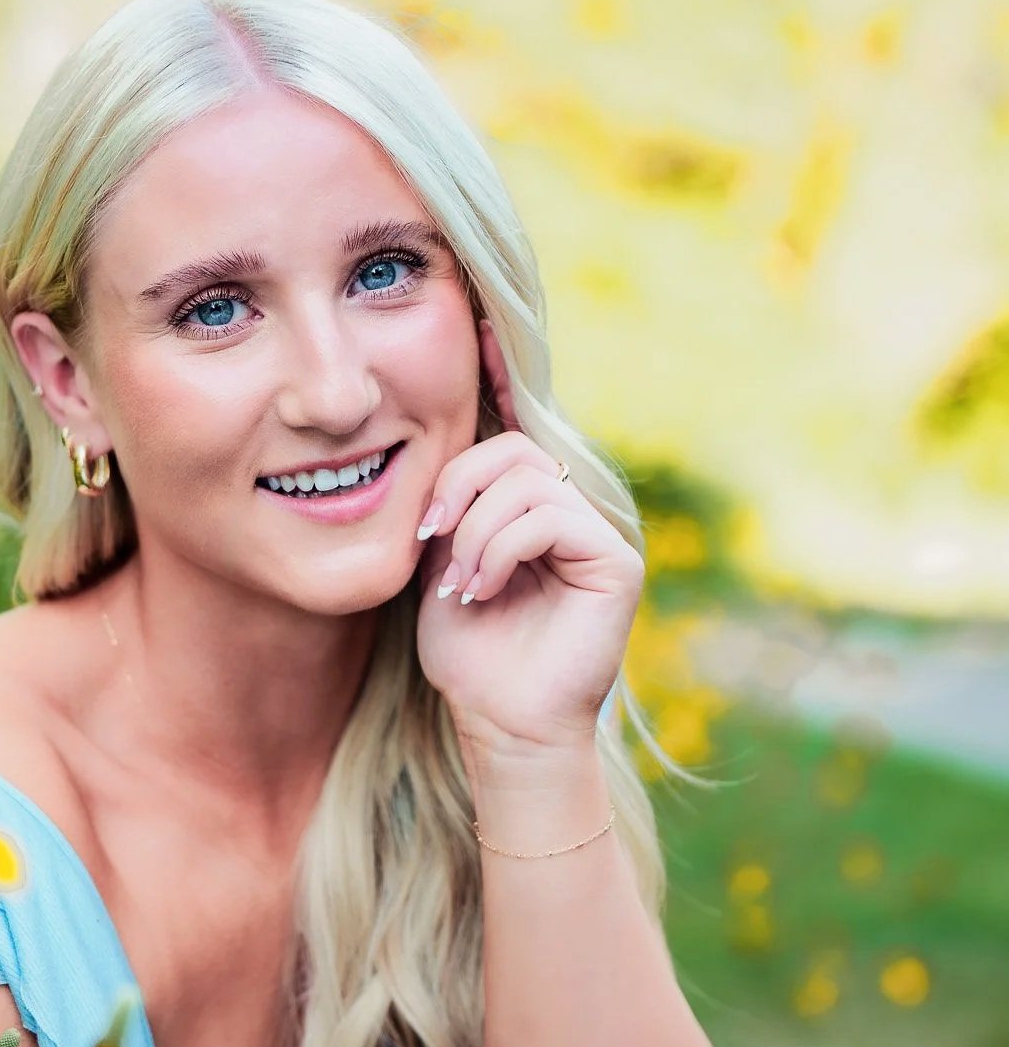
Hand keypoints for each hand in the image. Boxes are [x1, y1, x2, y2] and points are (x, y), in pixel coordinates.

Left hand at [414, 319, 644, 754]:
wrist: (500, 725)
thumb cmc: (469, 656)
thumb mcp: (440, 564)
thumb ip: (450, 508)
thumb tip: (433, 441)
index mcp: (532, 505)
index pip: (516, 425)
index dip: (499, 373)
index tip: (472, 321)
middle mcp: (573, 508)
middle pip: (510, 445)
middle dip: (457, 484)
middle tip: (431, 537)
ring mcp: (601, 531)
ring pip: (525, 479)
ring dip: (474, 531)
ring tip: (460, 583)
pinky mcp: (616, 560)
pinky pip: (549, 515)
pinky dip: (501, 548)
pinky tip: (483, 590)